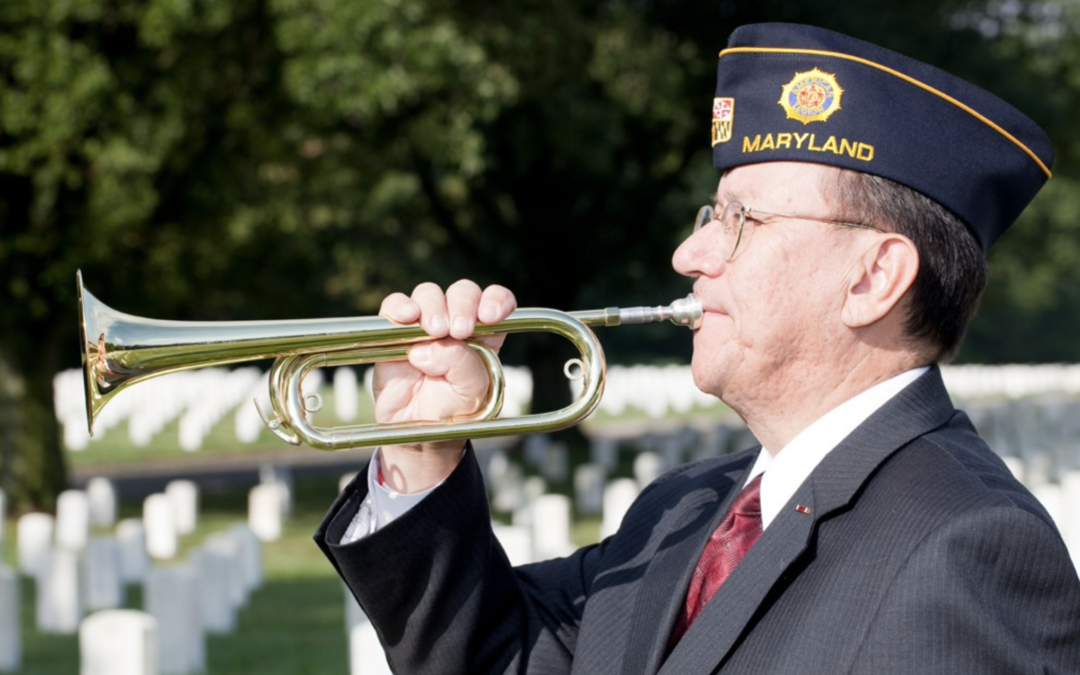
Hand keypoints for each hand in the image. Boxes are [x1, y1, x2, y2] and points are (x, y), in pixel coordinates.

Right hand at [373, 280, 516, 491]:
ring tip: (433, 332)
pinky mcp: (394, 331)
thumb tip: (428, 347)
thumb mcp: (472, 392)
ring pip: (429, 294)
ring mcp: (424, 324)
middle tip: (458, 330)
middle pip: (462, 292)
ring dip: (433, 306)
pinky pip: (395, 306)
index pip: (496, 301)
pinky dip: (399, 306)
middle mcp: (456, 322)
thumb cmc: (452, 411)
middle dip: (463, 304)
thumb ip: (463, 365)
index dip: (496, 300)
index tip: (490, 315)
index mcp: (485, 334)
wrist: (418, 433)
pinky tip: (406, 317)